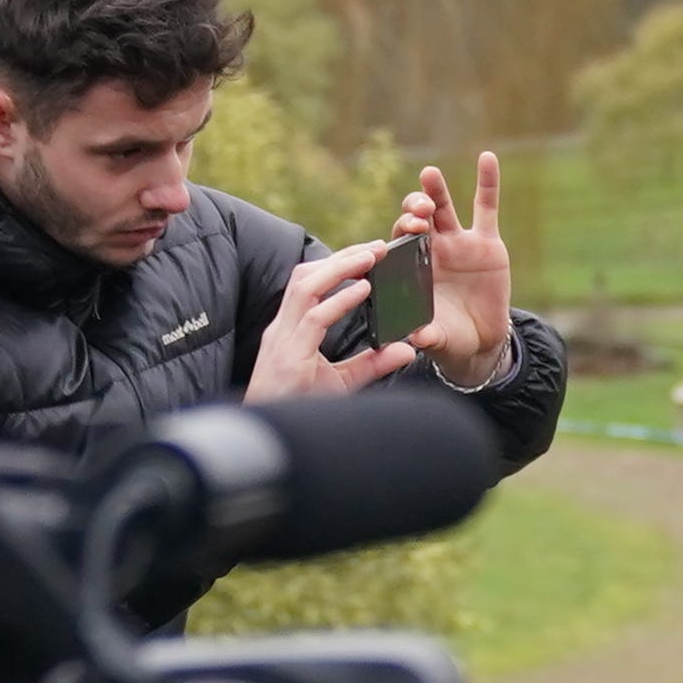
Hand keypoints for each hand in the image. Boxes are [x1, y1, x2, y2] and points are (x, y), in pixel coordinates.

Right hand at [244, 236, 426, 403]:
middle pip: (306, 276)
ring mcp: (284, 340)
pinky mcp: (290, 358)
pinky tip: (364, 290)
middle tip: (377, 246)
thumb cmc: (300, 408)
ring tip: (370, 257)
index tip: (366, 254)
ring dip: (339, 268)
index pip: (308, 283)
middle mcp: (283, 328)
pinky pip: (315, 319)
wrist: (275, 436)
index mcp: (290, 329)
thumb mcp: (341, 382)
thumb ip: (371, 364)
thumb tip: (406, 349)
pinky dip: (340, 301)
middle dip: (341, 257)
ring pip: (306, 287)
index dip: (334, 264)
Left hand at [398, 150, 515, 385]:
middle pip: (417, 220)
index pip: (399, 242)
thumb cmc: (449, 338)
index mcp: (412, 269)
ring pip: (444, 209)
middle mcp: (432, 250)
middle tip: (418, 211)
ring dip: (435, 191)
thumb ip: (427, 336)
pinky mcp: (487, 242)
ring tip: (428, 175)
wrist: (480, 341)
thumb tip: (416, 338)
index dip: (400, 233)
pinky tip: (487, 158)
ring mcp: (459, 243)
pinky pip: (486, 207)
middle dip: (414, 211)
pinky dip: (488, 182)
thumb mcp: (437, 339)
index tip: (407, 231)